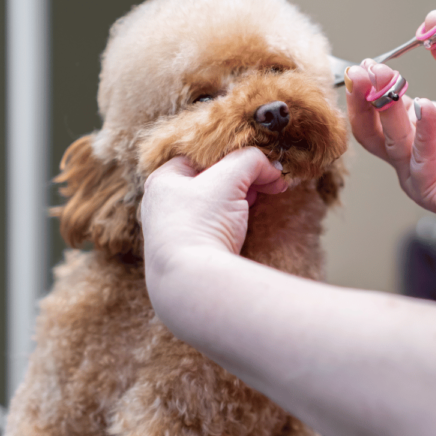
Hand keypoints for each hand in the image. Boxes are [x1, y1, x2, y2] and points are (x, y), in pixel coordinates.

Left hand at [141, 148, 285, 265]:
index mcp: (164, 180)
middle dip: (242, 178)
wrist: (193, 281)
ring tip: (263, 197)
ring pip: (213, 203)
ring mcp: (175, 230)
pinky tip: (247, 220)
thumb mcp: (229, 179)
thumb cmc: (202, 223)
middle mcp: (164, 204)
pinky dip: (232, 219)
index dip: (234, 155)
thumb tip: (271, 166)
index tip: (260, 163)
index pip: (203, 155)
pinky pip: (214, 225)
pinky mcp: (190, 251)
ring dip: (240, 199)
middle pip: (210, 179)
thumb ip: (251, 161)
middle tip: (269, 182)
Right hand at [345, 10, 435, 263]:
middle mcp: (413, 153)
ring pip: (391, 144)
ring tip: (390, 83)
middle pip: (371, 130)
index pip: (379, 108)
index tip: (368, 63)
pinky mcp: (434, 192)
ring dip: (388, 112)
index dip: (370, 86)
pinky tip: (428, 108)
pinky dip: (423, 134)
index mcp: (419, 129)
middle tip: (365, 73)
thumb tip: (433, 22)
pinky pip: (420, 163)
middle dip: (364, 100)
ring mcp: (420, 175)